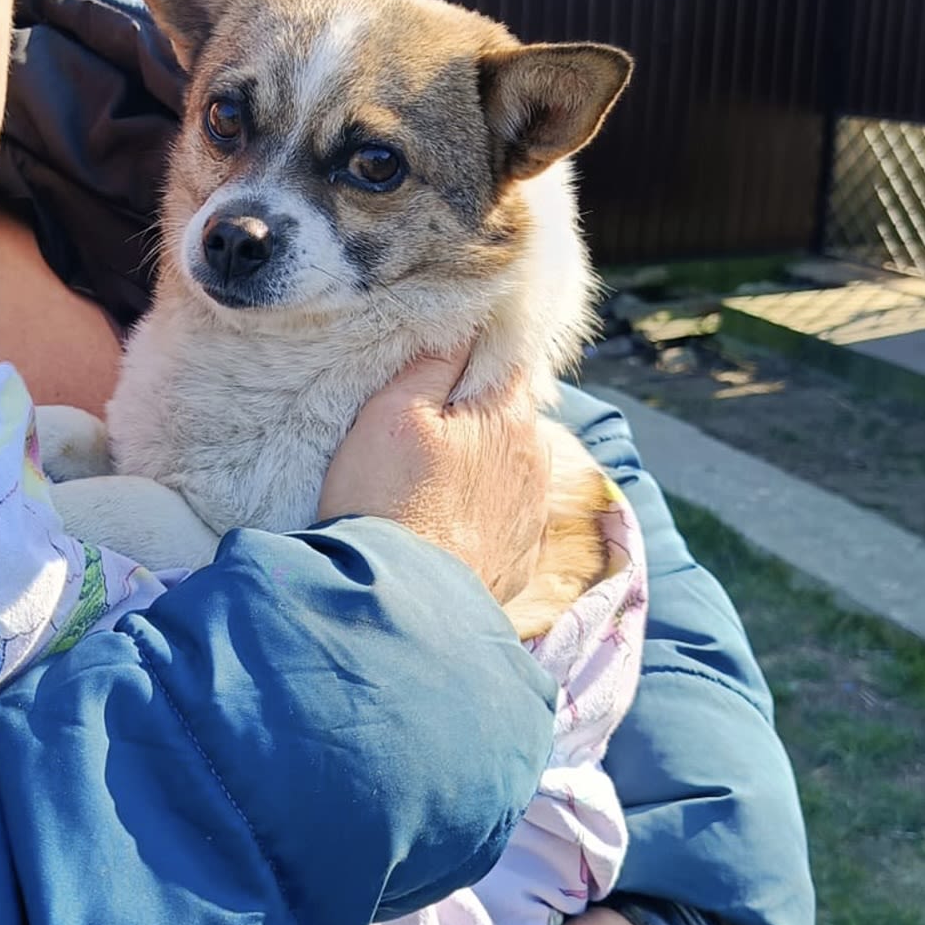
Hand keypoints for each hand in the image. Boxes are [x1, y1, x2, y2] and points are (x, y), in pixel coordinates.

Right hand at [317, 349, 549, 603]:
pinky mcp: (518, 557)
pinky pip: (504, 515)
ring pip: (510, 463)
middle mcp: (536, 460)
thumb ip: (434, 360)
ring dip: (482, 457)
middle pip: (510, 410)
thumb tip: (466, 319)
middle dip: (477, 404)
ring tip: (433, 469)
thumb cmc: (388, 500)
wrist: (399, 605)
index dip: (480, 344)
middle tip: (427, 411)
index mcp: (510, 415)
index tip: (449, 346)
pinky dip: (482, 508)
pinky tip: (446, 515)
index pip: (510, 356)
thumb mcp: (394, 411)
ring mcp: (532, 513)